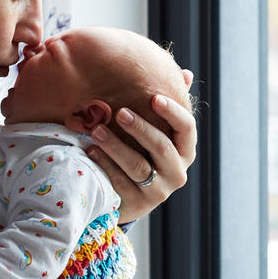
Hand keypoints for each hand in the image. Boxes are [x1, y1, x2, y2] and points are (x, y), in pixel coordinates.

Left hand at [88, 86, 196, 222]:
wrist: (131, 195)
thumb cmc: (145, 152)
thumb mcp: (158, 130)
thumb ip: (169, 105)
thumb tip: (186, 74)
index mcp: (185, 150)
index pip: (186, 128)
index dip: (172, 112)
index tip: (154, 97)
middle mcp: (177, 172)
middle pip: (161, 147)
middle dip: (140, 128)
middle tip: (120, 112)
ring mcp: (159, 191)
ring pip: (138, 166)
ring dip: (116, 146)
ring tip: (96, 131)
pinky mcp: (138, 204)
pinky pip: (121, 183)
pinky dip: (105, 166)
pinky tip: (90, 151)